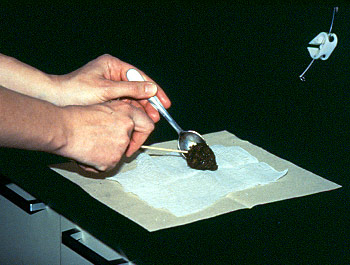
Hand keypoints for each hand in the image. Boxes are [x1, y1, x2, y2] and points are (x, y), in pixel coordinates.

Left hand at [54, 54, 170, 121]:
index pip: (139, 77)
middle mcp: (113, 74)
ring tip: (152, 120)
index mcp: (113, 66)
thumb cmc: (76, 91)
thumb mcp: (106, 90)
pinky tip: (139, 119)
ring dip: (142, 108)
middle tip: (158, 115)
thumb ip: (130, 89)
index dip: (154, 90)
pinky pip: (124, 103)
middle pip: (137, 87)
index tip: (164, 102)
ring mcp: (110, 86)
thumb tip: (152, 89)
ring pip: (132, 97)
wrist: (55, 100)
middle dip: (149, 102)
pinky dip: (132, 111)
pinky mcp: (107, 97)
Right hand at [58, 100, 154, 171]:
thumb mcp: (103, 108)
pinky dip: (97, 164)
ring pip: (118, 155)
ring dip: (106, 155)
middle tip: (107, 146)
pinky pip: (108, 166)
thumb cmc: (76, 117)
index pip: (148, 125)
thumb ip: (120, 117)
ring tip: (89, 146)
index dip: (141, 134)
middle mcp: (127, 128)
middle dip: (121, 147)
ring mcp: (121, 145)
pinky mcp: (112, 160)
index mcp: (127, 112)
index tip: (135, 139)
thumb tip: (126, 127)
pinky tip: (85, 154)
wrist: (62, 129)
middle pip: (132, 144)